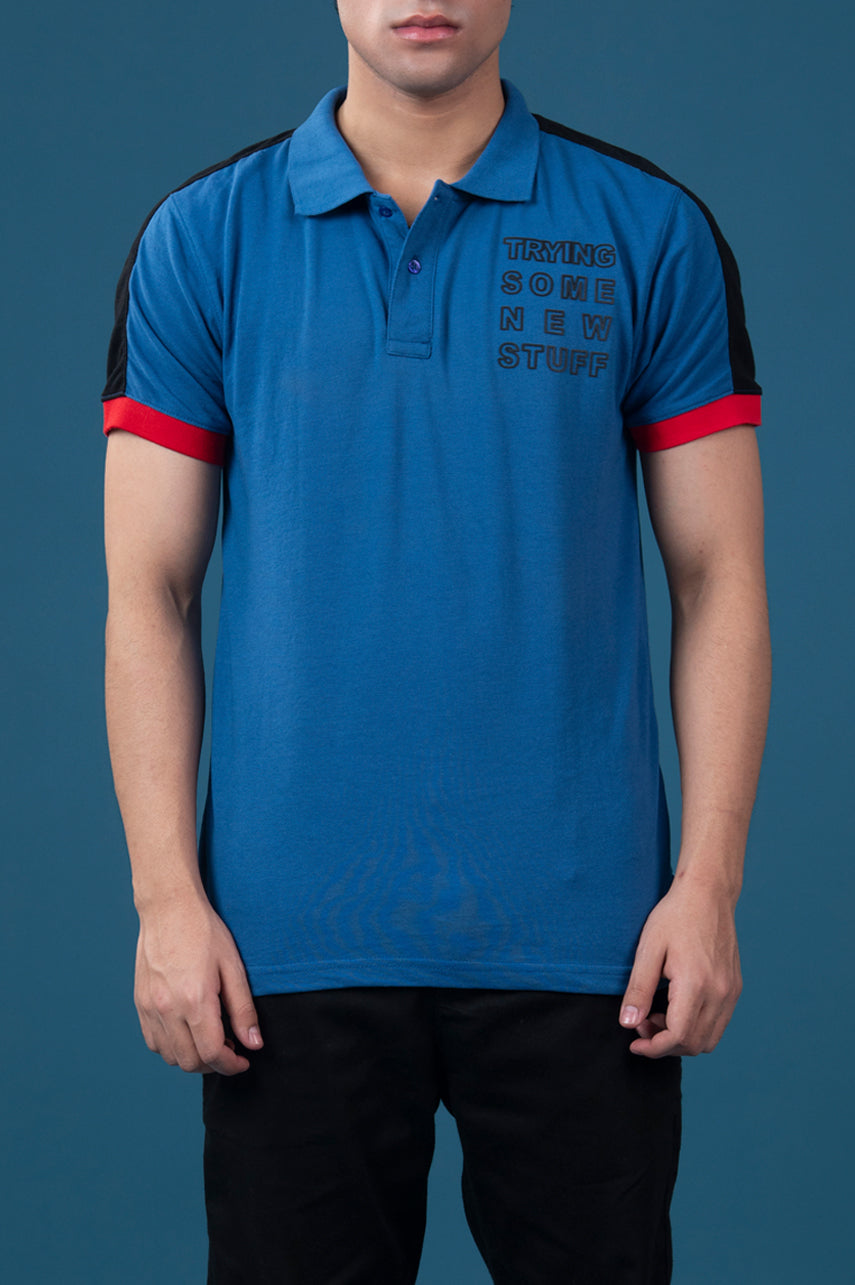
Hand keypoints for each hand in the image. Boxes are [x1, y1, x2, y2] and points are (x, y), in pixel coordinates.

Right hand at [134, 890, 262, 1074]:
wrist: (169, 908)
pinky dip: (172, 1047)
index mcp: (195, 1000)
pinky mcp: (140, 1002)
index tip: (243, 1061)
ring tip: (210, 1039)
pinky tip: (188, 1031)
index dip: (231, 1065)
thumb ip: (243, 1010)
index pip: (212, 1053)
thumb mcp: (233, 967)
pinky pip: (153, 1041)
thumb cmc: (204, 932)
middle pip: (190, 1061)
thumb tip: (254, 1044)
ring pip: (170, 1056)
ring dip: (192, 1058)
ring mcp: (150, 1007)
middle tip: (230, 1048)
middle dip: (214, 1064)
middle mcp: (168, 1008)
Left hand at [619, 875, 742, 1057]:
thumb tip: (628, 1023)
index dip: (654, 1047)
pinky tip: (676, 1008)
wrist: (707, 893)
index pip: (678, 1036)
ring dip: (681, 1039)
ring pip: (709, 1039)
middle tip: (642, 1024)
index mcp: (696, 984)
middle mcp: (720, 993)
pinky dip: (697, 1027)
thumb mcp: (648, 949)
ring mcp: (731, 991)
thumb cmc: (675, 916)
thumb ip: (638, 989)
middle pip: (695, 1044)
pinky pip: (718, 1023)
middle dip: (665, 1044)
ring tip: (657, 1016)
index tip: (634, 1042)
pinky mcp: (734, 987)